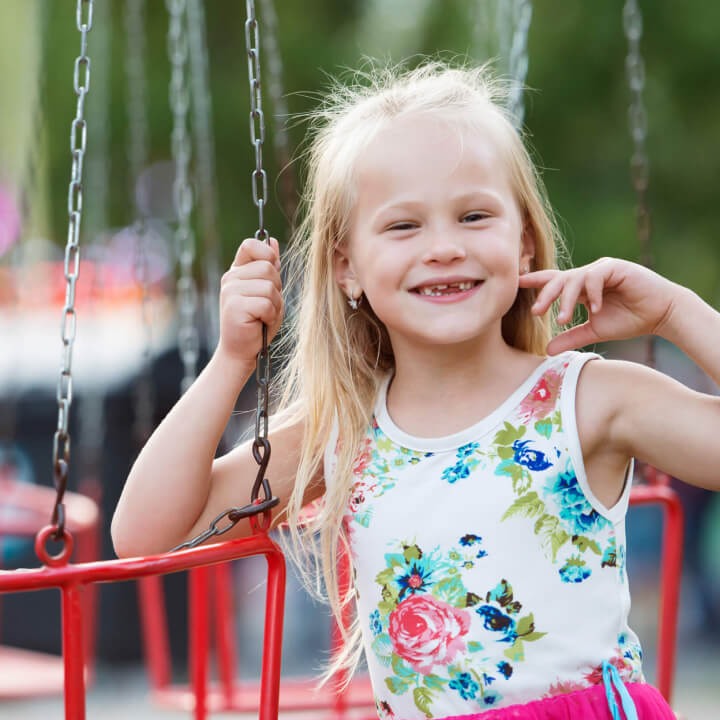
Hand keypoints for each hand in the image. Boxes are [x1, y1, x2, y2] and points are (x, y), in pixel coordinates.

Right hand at [217, 237, 282, 364]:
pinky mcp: (234, 306)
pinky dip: (270, 315)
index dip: (266, 253)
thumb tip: (274, 241)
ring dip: (275, 305)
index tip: (272, 269)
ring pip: (269, 287)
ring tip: (264, 316)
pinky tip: (260, 322)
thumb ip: (270, 269)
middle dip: (277, 288)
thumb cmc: (257, 322)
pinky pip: (266, 303)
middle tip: (268, 306)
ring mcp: (230, 291)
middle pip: (268, 267)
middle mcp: (231, 278)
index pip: (250, 245)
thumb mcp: (268, 292)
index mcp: (238, 271)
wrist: (241, 350)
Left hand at [518, 258, 675, 354]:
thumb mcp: (594, 331)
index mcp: (580, 287)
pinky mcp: (616, 267)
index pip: (553, 281)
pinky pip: (596, 276)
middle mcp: (588, 275)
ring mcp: (601, 269)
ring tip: (563, 320)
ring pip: (574, 278)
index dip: (535, 281)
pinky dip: (592, 293)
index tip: (516, 284)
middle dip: (545, 295)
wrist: (660, 315)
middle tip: (536, 312)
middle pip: (558, 279)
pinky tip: (594, 308)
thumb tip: (546, 350)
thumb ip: (571, 336)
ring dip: (566, 300)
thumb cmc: (629, 320)